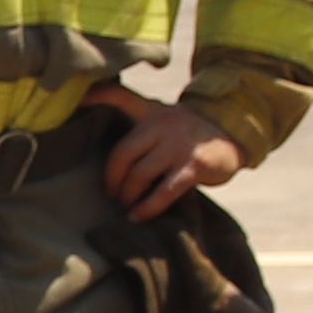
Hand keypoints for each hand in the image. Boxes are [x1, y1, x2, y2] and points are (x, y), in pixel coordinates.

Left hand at [99, 92, 243, 217]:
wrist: (234, 133)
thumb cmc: (189, 132)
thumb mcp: (164, 116)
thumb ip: (139, 122)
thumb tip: (106, 147)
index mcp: (151, 111)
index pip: (120, 97)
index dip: (97, 96)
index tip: (78, 104)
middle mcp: (162, 124)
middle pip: (123, 153)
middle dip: (112, 179)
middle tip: (110, 194)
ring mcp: (178, 145)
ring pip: (140, 174)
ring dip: (128, 195)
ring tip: (125, 206)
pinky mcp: (193, 166)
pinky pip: (164, 191)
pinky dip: (147, 207)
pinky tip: (138, 216)